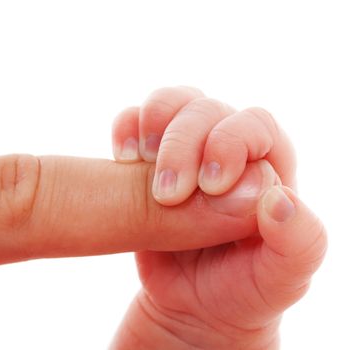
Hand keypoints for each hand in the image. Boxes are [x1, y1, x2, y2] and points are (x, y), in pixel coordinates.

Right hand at [111, 86, 326, 348]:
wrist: (195, 301)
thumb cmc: (243, 288)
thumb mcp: (281, 279)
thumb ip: (299, 243)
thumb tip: (281, 200)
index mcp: (268, 168)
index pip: (255, 124)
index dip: (231, 143)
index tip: (208, 186)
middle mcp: (228, 151)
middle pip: (207, 110)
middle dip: (182, 144)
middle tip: (168, 194)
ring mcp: (188, 152)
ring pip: (173, 105)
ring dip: (153, 123)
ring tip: (137, 160)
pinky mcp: (152, 162)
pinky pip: (137, 123)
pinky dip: (126, 127)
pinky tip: (122, 155)